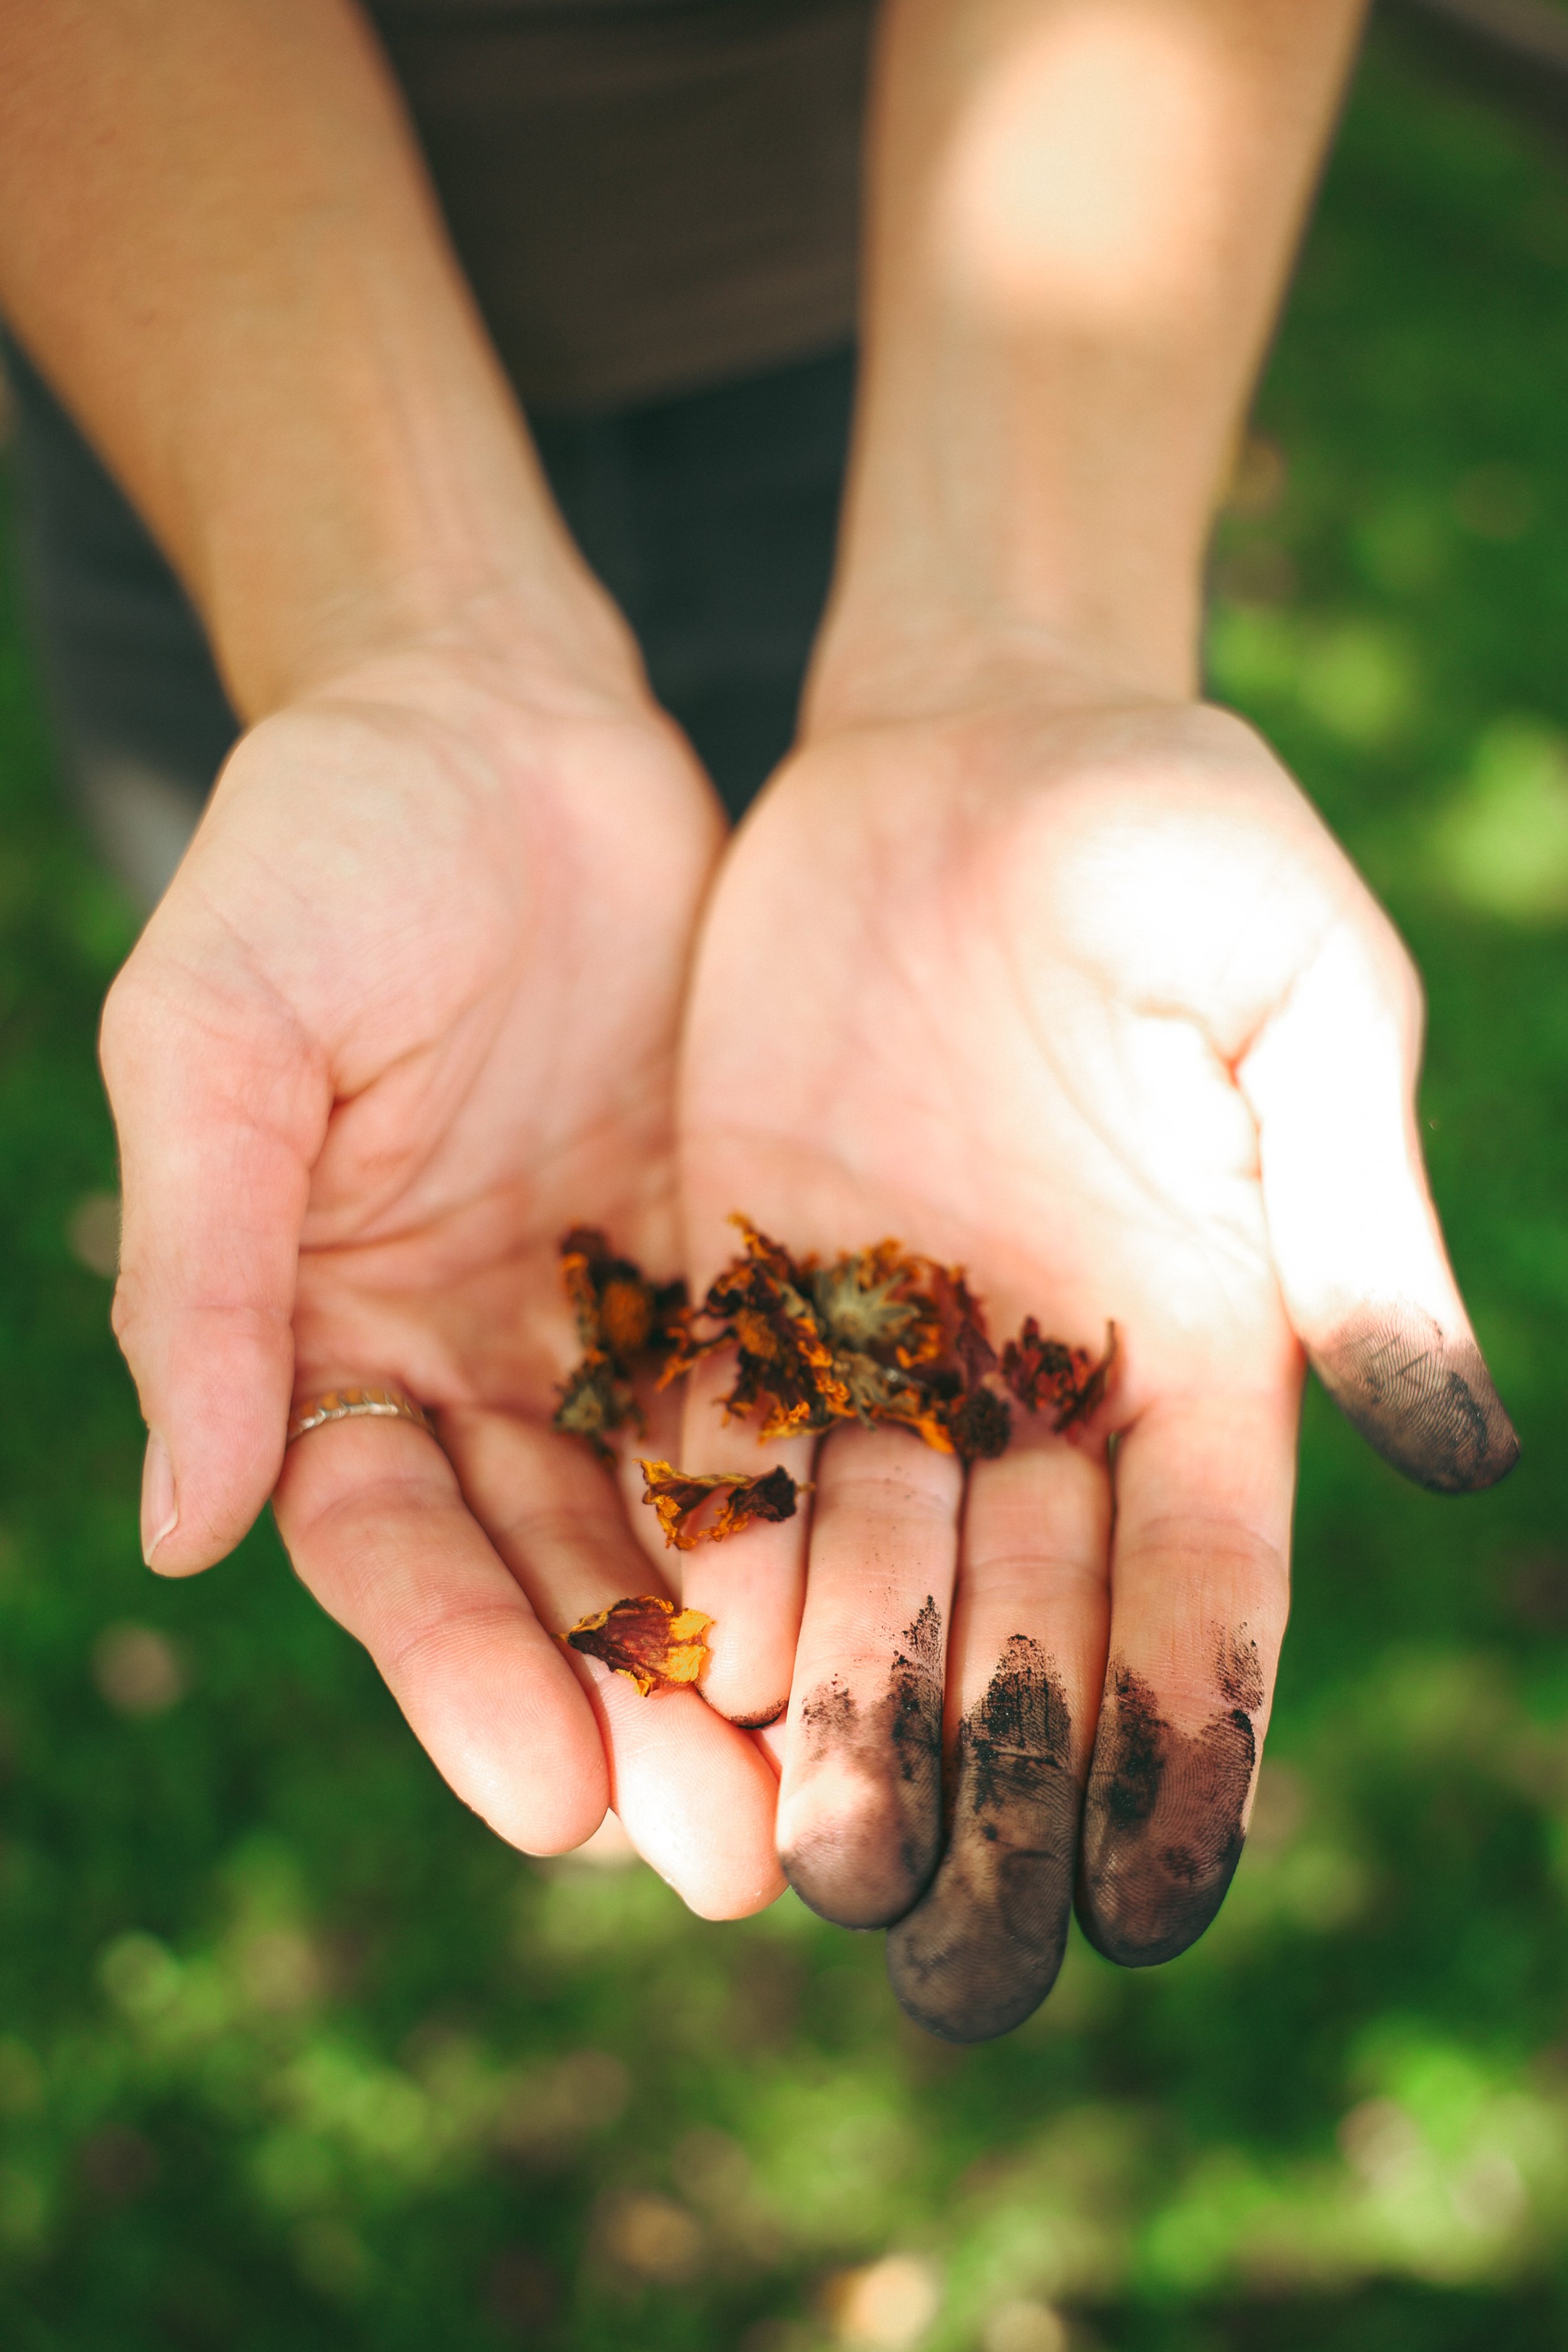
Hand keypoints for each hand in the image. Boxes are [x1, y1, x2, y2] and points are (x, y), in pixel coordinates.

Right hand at [102, 615, 782, 1917]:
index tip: (552, 1801)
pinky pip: (780, 1407)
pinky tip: (901, 1612)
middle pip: (544, 1580)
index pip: (388, 1550)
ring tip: (825, 1797)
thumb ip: (198, 1274)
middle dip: (626, 1724)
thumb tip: (176, 1534)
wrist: (490, 715)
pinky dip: (823, 1515)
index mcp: (317, 1344)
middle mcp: (464, 1366)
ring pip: (675, 1528)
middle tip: (728, 1864)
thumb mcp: (219, 1039)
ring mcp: (600, 1323)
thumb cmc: (318, 856)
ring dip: (740, 1668)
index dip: (461, 1676)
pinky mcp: (724, 1260)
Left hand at [676, 656, 1514, 2032]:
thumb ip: (1356, 1217)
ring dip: (836, 1724)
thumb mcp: (1306, 1001)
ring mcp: (886, 1338)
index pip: (1207, 1593)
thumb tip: (1458, 1446)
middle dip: (990, 1789)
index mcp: (1202, 1346)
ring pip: (862, 1568)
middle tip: (951, 1973)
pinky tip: (682, 1682)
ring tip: (802, 1883)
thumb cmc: (1181, 842)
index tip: (1160, 1908)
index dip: (1189, 1746)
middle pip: (1022, 1622)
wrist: (976, 736)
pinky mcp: (745, 1276)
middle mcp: (1039, 1381)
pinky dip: (710, 1561)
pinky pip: (722, 1444)